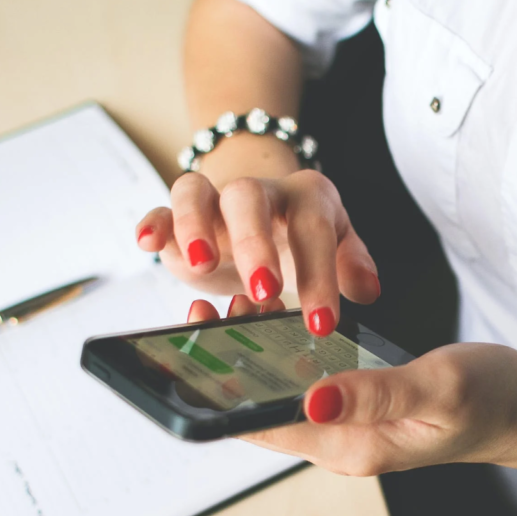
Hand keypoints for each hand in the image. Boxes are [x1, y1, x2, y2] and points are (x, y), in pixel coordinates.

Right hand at [136, 170, 379, 336]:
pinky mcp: (178, 216)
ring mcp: (214, 201)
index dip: (319, 276)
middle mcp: (260, 192)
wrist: (265, 214)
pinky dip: (154, 222)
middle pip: (250, 200)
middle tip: (263, 291)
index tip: (322, 323)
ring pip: (196, 192)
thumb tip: (368, 290)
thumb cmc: (303, 237)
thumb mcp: (336, 249)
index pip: (314, 231)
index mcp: (307, 199)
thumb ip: (351, 265)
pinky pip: (161, 208)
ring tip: (200, 262)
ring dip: (195, 225)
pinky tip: (148, 242)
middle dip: (256, 245)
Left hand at [186, 297, 516, 475]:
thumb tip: (310, 400)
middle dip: (231, 365)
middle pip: (267, 411)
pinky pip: (311, 385)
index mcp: (355, 447)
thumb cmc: (492, 399)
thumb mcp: (437, 387)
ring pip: (286, 394)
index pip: (269, 425)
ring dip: (257, 356)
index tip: (198, 343)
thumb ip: (375, 394)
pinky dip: (288, 354)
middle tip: (211, 307)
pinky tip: (280, 321)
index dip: (225, 388)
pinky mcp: (363, 410)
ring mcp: (352, 429)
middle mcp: (344, 444)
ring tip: (240, 302)